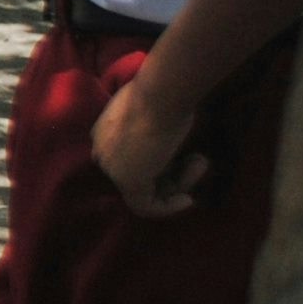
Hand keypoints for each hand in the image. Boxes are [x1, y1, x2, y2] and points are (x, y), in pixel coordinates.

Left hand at [92, 66, 211, 216]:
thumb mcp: (155, 110)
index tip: (187, 158)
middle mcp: (103, 151)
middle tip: (199, 160)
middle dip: (173, 173)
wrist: (160, 96)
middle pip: (139, 174)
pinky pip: (144, 206)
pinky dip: (167, 207)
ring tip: (199, 163)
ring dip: (180, 182)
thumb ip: (153, 127)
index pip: (129, 158)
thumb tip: (170, 134)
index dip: (159, 163)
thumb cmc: (162, 96)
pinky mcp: (127, 182)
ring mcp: (113, 168)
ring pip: (146, 189)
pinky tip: (188, 200)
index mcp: (104, 132)